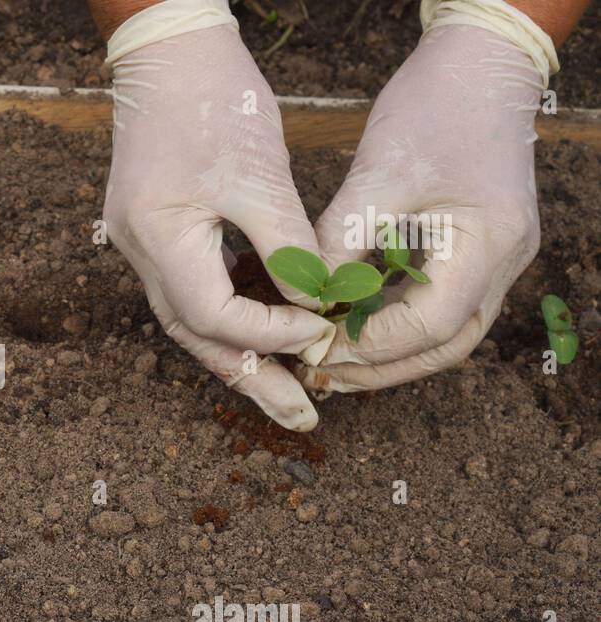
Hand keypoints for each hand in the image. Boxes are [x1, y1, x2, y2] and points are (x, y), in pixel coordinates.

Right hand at [103, 22, 333, 431]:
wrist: (168, 50)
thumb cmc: (215, 98)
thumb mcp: (261, 174)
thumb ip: (288, 245)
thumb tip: (319, 305)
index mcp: (158, 235)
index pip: (214, 315)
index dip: (273, 332)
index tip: (323, 329)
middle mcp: (138, 249)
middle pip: (193, 336)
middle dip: (251, 377)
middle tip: (301, 417)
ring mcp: (140, 242)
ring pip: (189, 320)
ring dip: (239, 356)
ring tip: (286, 393)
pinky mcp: (156, 231)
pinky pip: (191, 290)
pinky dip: (229, 318)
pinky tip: (265, 334)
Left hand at [301, 22, 545, 392]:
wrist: (479, 64)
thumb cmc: (433, 107)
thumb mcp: (377, 175)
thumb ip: (341, 240)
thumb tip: (303, 298)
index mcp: (489, 243)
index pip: (431, 324)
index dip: (371, 345)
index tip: (316, 345)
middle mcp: (505, 261)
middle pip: (447, 344)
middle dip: (381, 366)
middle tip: (321, 371)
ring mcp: (499, 258)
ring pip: (447, 332)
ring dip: (389, 350)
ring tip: (329, 355)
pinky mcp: (480, 250)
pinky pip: (441, 303)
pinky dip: (396, 319)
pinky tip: (350, 321)